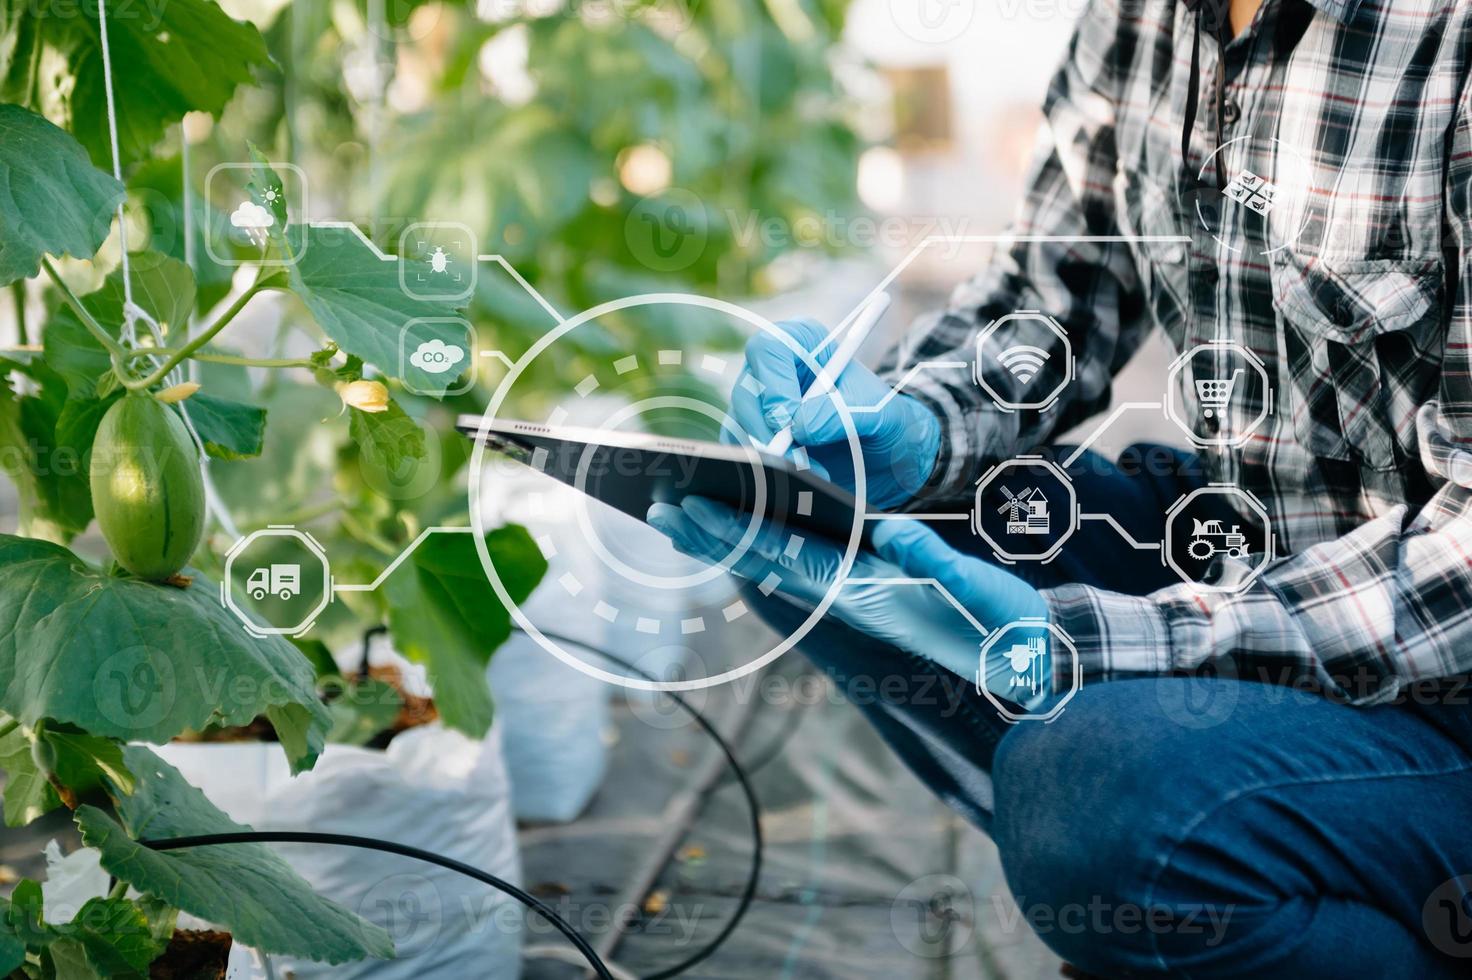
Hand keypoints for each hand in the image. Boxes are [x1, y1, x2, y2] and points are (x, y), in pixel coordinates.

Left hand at [647, 497, 1051, 706]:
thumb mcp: (980, 594)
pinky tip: (749, 530)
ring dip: (731, 538)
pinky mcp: (868, 590)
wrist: (1021, 664)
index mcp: (864, 591)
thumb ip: (939, 568)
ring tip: (685, 514)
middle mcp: (847, 594)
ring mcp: (854, 594)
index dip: (732, 530)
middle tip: (659, 506)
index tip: (684, 507)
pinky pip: (803, 563)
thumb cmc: (1002, 628)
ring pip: (777, 562)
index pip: (783, 555)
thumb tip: (894, 532)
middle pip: (765, 558)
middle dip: (712, 533)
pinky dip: (767, 542)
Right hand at [726, 318, 941, 509]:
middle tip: (798, 460)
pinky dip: (763, 472)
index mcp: (803, 343)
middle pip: (746, 392)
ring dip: (769, 456)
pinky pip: (740, 454)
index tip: (791, 420)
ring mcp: (758, 405)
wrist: (886, 453)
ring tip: (812, 474)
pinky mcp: (753, 438)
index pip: (769, 349)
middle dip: (769, 432)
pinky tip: (795, 483)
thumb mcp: (879, 414)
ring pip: (738, 426)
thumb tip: (800, 427)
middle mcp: (772, 370)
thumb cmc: (884, 420)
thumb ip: (842, 414)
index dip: (774, 385)